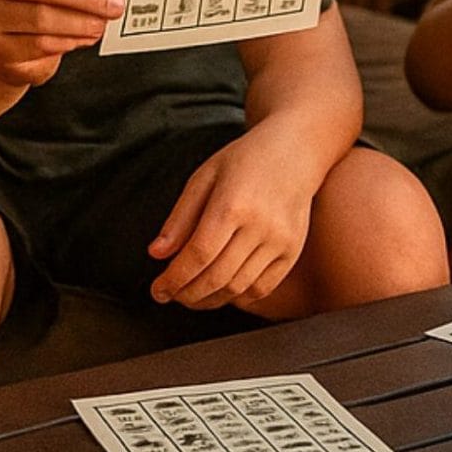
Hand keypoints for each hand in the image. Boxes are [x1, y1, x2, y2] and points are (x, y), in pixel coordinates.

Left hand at [147, 128, 318, 308]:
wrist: (295, 152)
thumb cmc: (244, 162)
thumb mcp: (204, 178)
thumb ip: (179, 218)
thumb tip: (156, 255)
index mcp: (233, 203)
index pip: (198, 254)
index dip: (174, 279)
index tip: (158, 290)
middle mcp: (260, 225)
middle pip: (217, 277)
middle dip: (187, 294)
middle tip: (171, 295)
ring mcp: (280, 240)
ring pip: (238, 288)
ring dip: (209, 299)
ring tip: (191, 295)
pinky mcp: (293, 251)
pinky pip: (261, 288)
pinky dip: (237, 297)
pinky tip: (220, 290)